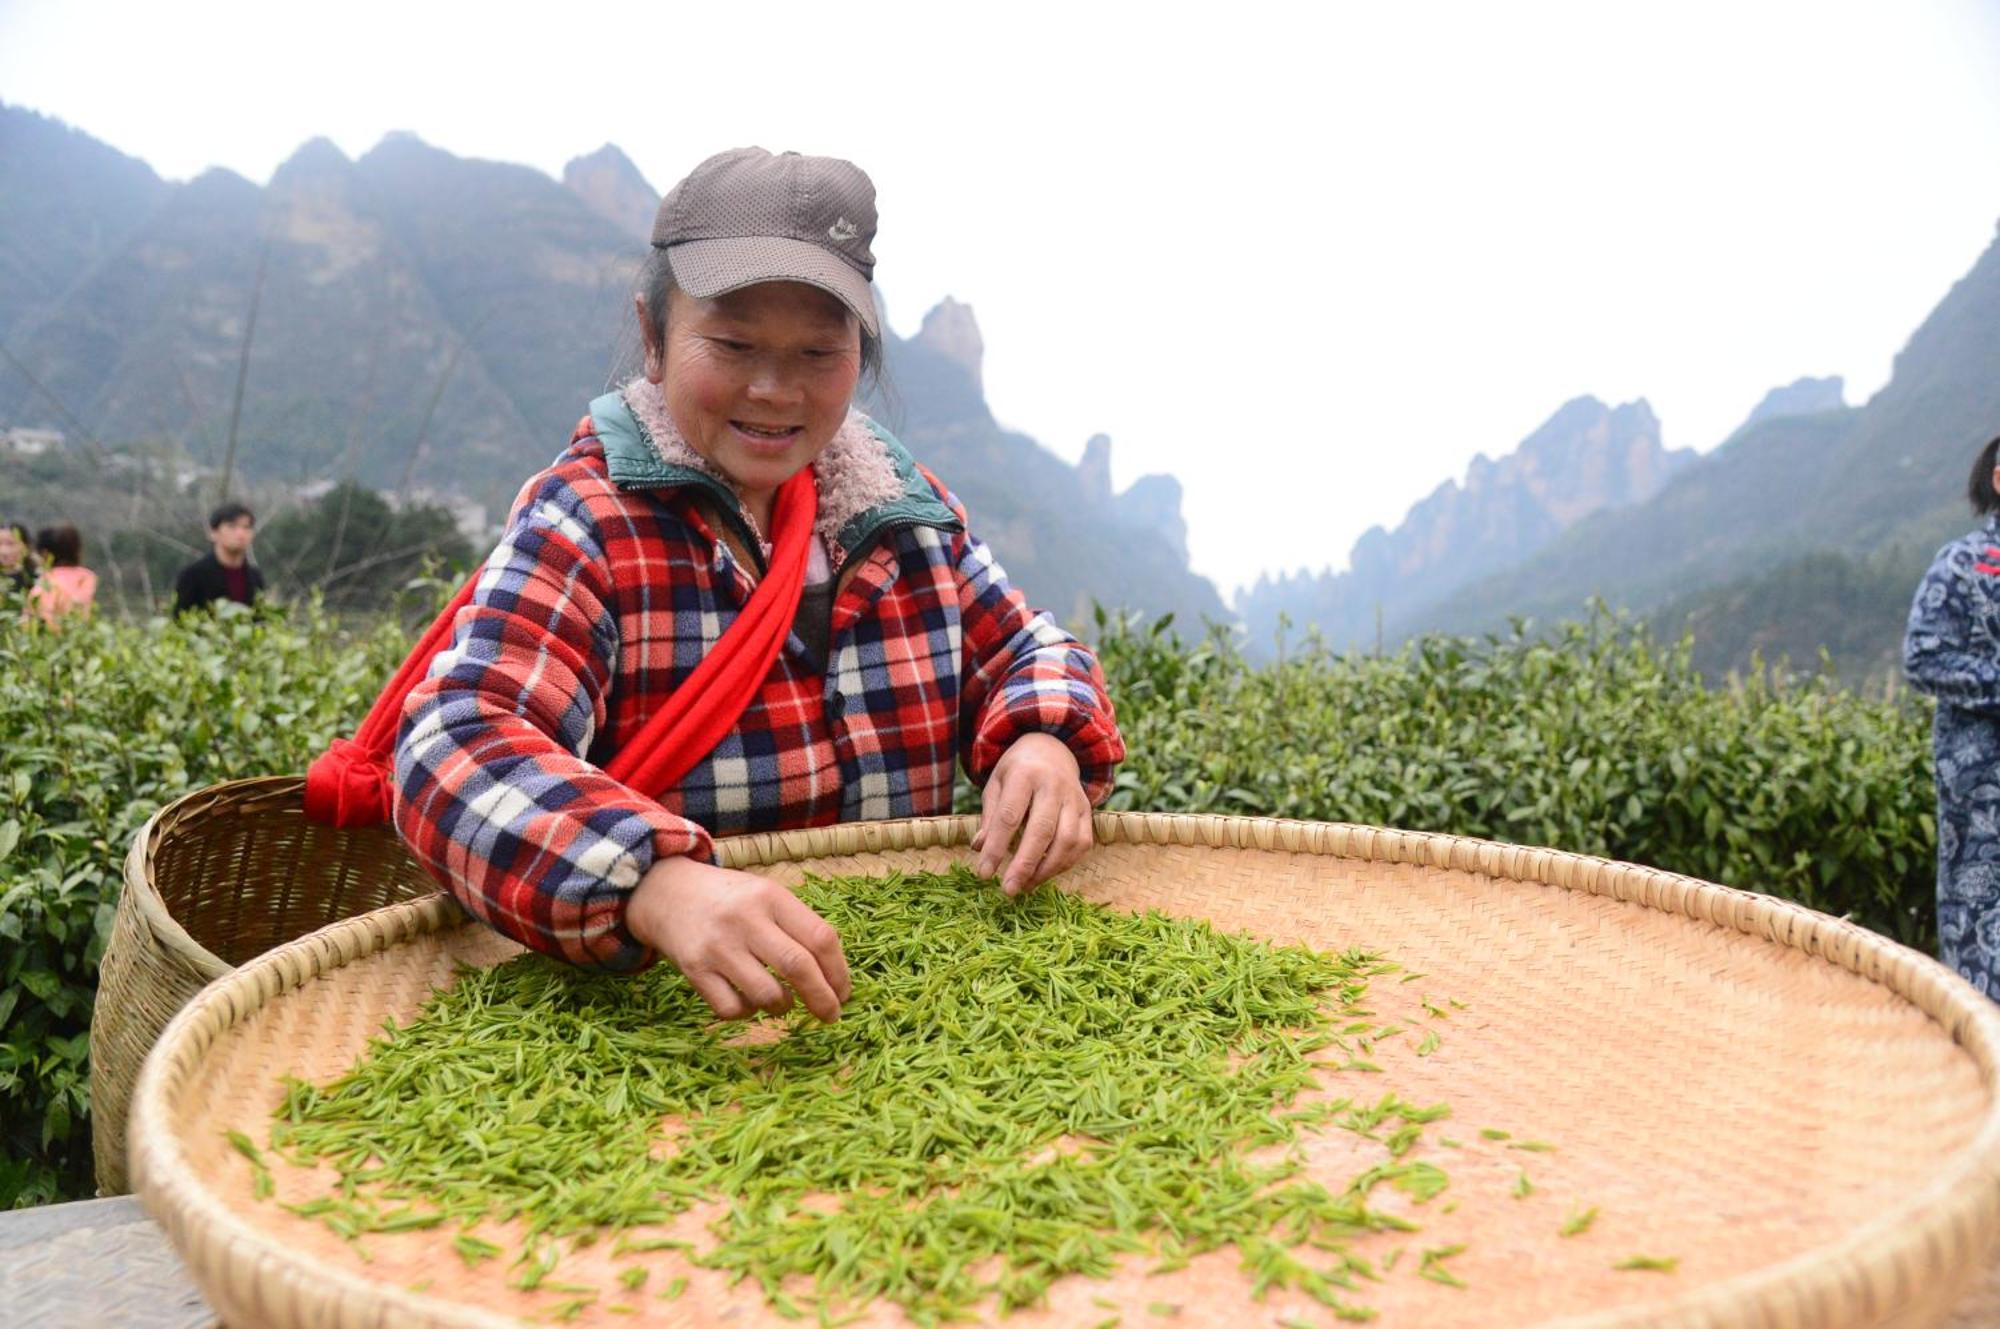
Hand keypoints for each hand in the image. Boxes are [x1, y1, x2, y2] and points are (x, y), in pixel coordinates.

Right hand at [627, 856, 850, 1021]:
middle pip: (799, 967)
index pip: (820, 937)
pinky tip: (748, 1001)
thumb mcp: (765, 895)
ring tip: (782, 1002)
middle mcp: (746, 920)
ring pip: (767, 995)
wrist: (666, 893)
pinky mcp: (694, 970)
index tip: (844, 992)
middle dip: (823, 999)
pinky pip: (732, 1009)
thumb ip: (797, 926)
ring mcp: (718, 946)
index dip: (839, 971)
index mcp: (771, 897)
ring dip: (784, 1007)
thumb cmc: (730, 899)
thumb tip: (835, 976)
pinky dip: (748, 1013)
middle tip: (831, 1014)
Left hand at [973, 732, 1093, 896]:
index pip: (1009, 816)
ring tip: (1026, 885)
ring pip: (1067, 841)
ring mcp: (1074, 798)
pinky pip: (1082, 844)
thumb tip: (980, 848)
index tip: (984, 874)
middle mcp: (1053, 785)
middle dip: (1024, 865)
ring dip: (1047, 869)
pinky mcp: (1087, 811)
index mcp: (1024, 774)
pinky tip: (1045, 873)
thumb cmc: (1018, 771)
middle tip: (1008, 890)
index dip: (996, 848)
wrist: (1053, 749)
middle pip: (1041, 831)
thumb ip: (990, 816)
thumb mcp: (996, 784)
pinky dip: (1065, 864)